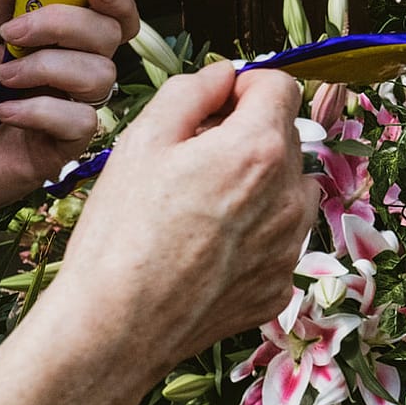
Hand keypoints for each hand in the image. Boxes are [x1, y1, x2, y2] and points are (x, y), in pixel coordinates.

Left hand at [0, 0, 138, 270]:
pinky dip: (39, 111)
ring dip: (47, 69)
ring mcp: (73, 109)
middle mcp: (73, 72)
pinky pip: (81, 120)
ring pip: (101, 74)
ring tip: (2, 81)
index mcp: (58, 43)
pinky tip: (5, 116)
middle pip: (109, 34)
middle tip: (14, 35)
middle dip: (64, 24)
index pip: (111, 15)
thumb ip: (1, 2)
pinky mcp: (66, 147)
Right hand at [39, 63, 314, 375]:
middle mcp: (291, 196)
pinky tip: (205, 250)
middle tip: (191, 161)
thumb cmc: (121, 233)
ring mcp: (290, 246)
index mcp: (259, 150)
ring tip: (201, 207)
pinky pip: (278, 241)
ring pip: (289, 190)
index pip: (280, 87)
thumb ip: (191, 92)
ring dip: (258, 186)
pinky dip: (253, 236)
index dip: (245, 87)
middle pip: (284, 138)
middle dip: (246, 136)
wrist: (114, 328)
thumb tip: (222, 76)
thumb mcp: (142, 140)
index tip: (217, 104)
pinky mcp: (280, 285)